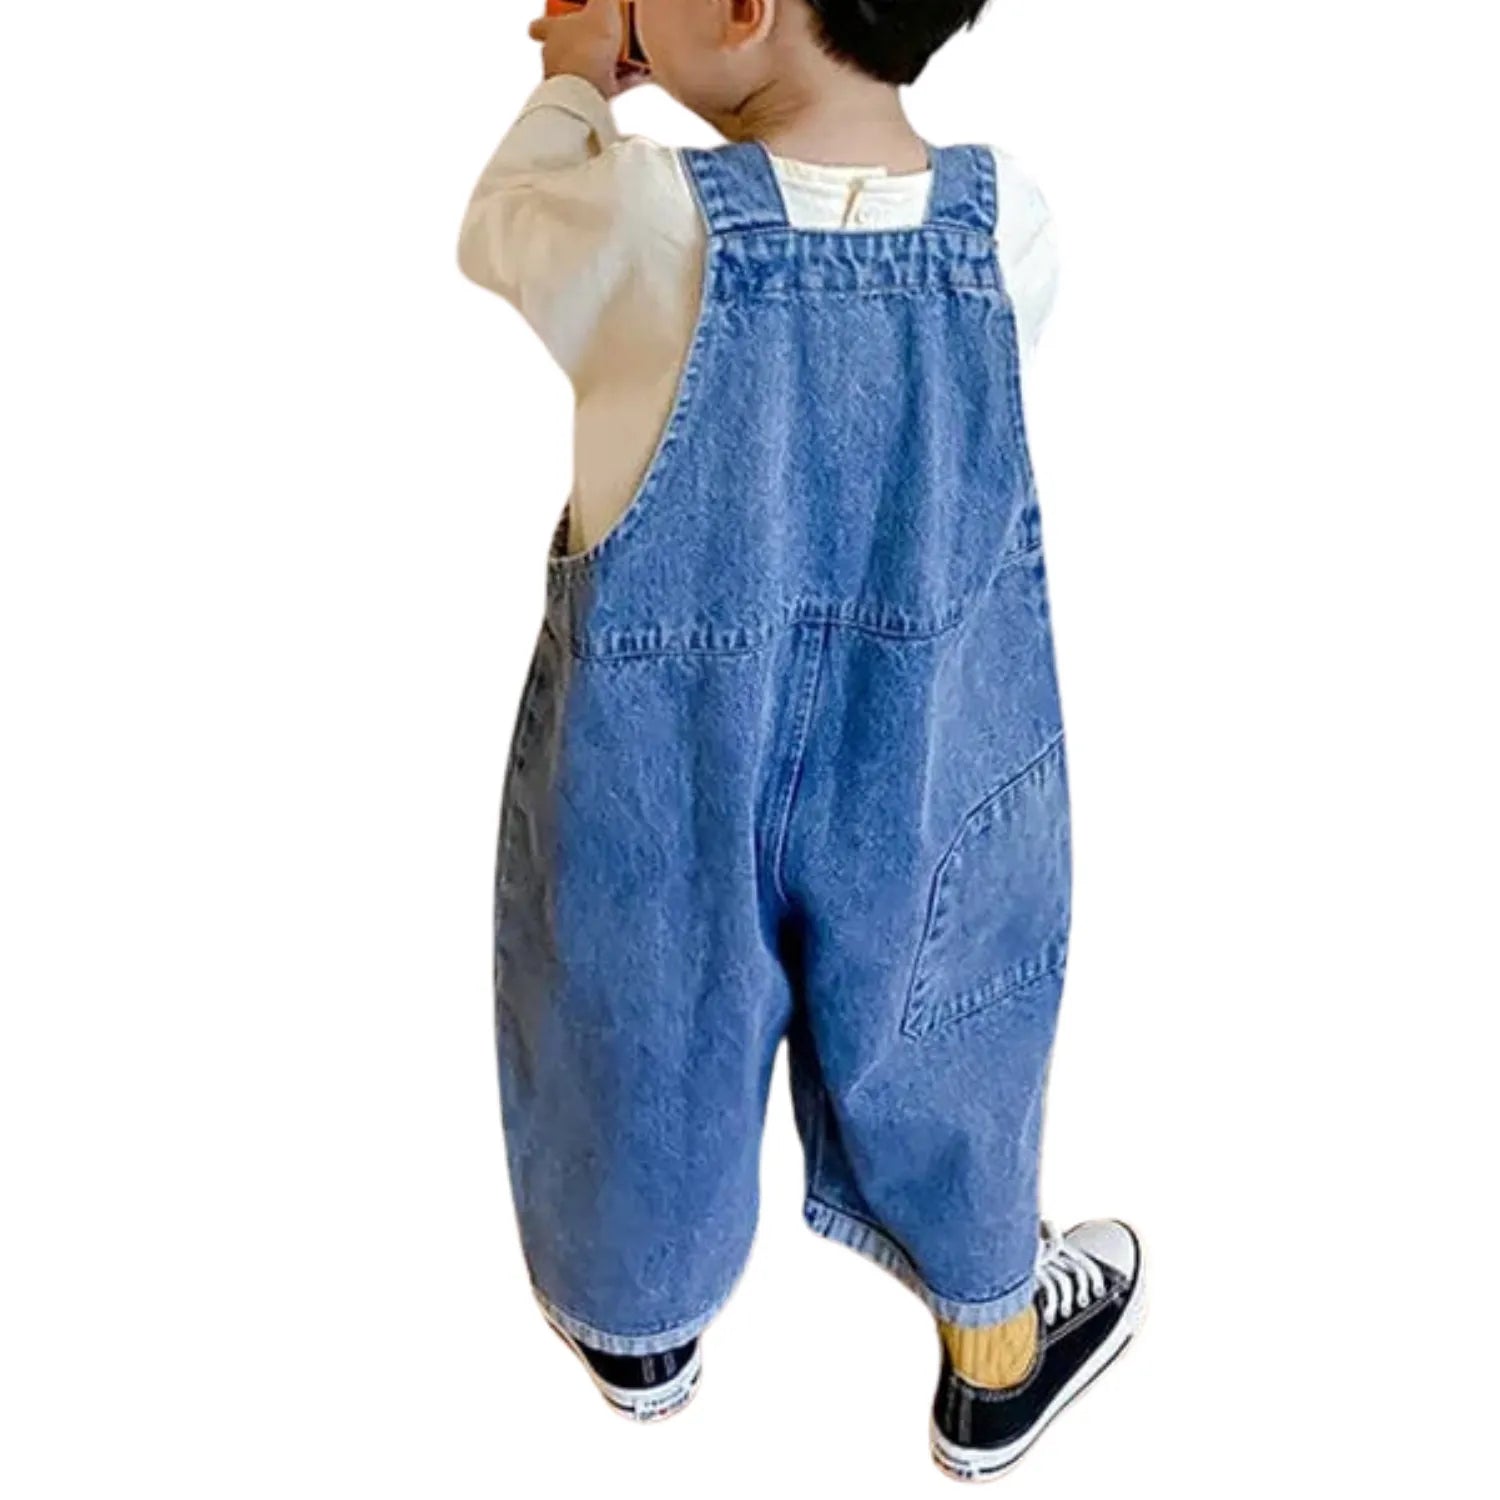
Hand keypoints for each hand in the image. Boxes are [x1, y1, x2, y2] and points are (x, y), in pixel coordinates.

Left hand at [528, 0, 649, 100]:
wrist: (588, 89)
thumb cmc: (587, 47)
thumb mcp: (601, 9)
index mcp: (552, 32)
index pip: (539, 25)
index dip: (546, 22)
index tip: (559, 18)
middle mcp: (554, 58)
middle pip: (564, 49)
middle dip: (582, 44)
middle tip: (602, 37)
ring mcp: (566, 82)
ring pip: (583, 70)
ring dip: (601, 65)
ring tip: (625, 59)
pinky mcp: (581, 101)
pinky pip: (603, 89)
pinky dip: (618, 83)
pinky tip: (636, 77)